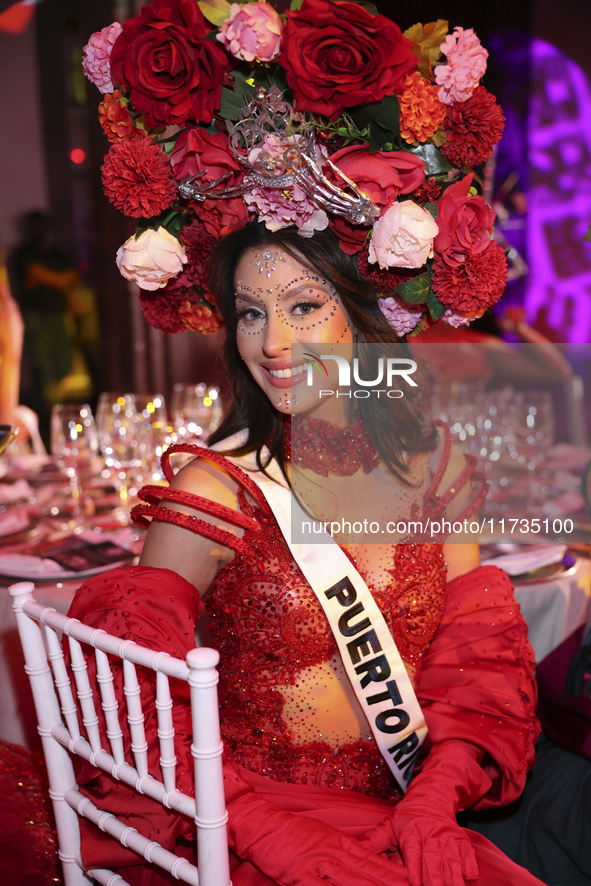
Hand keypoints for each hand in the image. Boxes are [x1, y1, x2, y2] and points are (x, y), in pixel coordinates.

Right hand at [225, 759, 407, 885]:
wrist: (262, 825)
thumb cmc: (293, 834)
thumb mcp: (325, 838)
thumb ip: (347, 854)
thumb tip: (371, 868)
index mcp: (342, 844)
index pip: (375, 864)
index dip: (395, 876)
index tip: (413, 882)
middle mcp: (334, 855)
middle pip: (369, 877)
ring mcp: (318, 866)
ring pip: (351, 885)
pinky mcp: (300, 878)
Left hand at [360, 742, 489, 885]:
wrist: (432, 797)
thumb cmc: (407, 818)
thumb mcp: (389, 825)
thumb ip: (374, 841)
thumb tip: (352, 850)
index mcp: (411, 831)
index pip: (413, 853)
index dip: (415, 870)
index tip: (415, 884)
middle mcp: (430, 833)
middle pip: (434, 859)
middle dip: (435, 879)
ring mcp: (447, 836)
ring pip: (451, 859)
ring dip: (453, 877)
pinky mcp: (461, 839)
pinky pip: (467, 853)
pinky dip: (469, 866)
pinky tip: (469, 877)